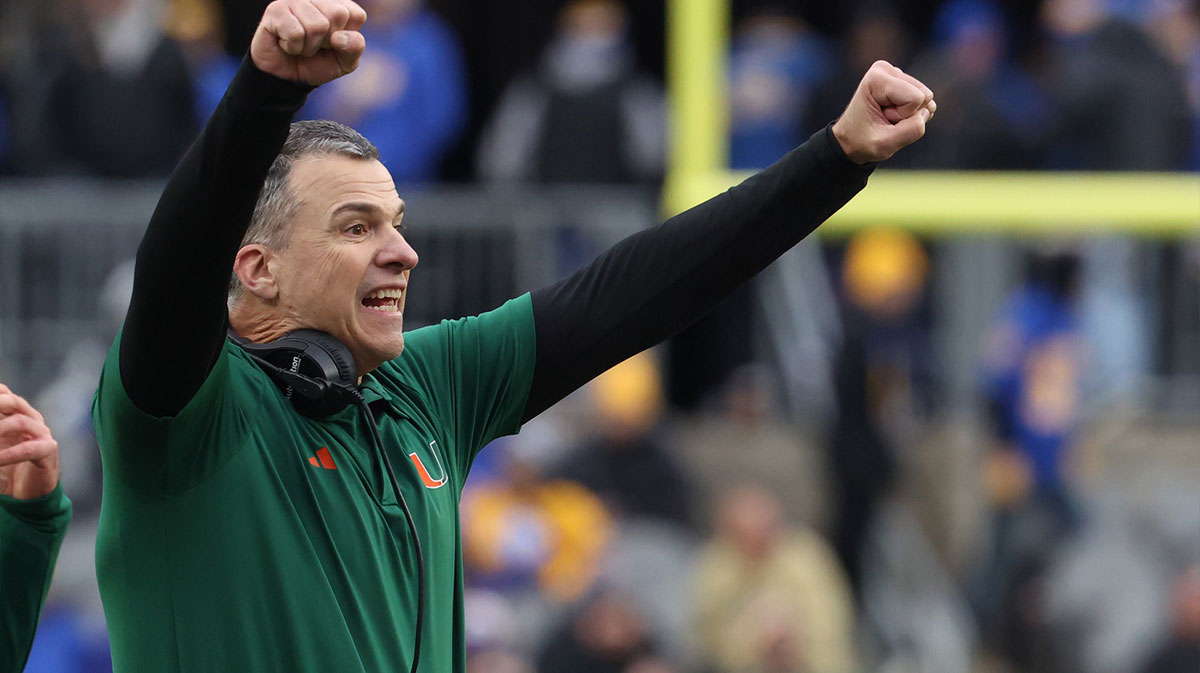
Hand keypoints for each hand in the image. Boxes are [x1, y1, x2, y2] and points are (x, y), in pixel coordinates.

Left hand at [0, 384, 59, 499]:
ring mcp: (42, 434)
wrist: (26, 494)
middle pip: (14, 401)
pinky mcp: (48, 452)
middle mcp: (31, 420)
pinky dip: (8, 454)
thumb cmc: (5, 468)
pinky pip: (28, 449)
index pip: (5, 394)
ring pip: (21, 421)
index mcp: (16, 414)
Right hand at [250, 0, 367, 86]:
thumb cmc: (317, 63)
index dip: (346, 38)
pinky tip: (286, 44)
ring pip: (316, 25)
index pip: (356, 15)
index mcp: (338, 4)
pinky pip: (295, 33)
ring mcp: (295, 1)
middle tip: (314, 44)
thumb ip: (354, 47)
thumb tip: (340, 37)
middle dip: (327, 40)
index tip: (333, 43)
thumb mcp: (344, 61)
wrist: (286, 77)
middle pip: (337, 14)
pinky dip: (293, 47)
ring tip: (300, 45)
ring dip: (309, 46)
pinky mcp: (276, 10)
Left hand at [832, 60, 935, 163]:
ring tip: (886, 118)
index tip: (881, 118)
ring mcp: (896, 73)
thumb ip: (912, 130)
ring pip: (926, 100)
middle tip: (884, 119)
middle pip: (923, 96)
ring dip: (908, 115)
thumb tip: (930, 110)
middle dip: (907, 115)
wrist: (850, 141)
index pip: (916, 98)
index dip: (902, 116)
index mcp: (877, 78)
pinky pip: (924, 102)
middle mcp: (886, 69)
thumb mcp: (884, 145)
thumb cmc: (862, 141)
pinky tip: (893, 115)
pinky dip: (911, 114)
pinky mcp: (903, 82)